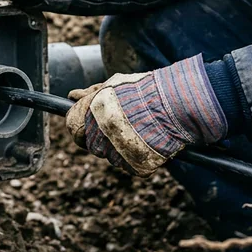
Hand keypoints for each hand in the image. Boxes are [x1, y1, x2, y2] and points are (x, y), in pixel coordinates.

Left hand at [65, 54, 227, 175]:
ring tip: (139, 131)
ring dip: (120, 147)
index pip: (72, 125)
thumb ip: (91, 93)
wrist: (179, 105)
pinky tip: (148, 142)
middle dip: (101, 136)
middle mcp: (101, 135)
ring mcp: (118, 154)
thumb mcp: (116, 85)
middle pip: (91, 144)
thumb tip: (72, 95)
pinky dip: (137, 158)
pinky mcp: (136, 167)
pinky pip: (130, 165)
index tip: (89, 122)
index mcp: (92, 113)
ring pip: (111, 156)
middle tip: (121, 125)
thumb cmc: (147, 90)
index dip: (80, 124)